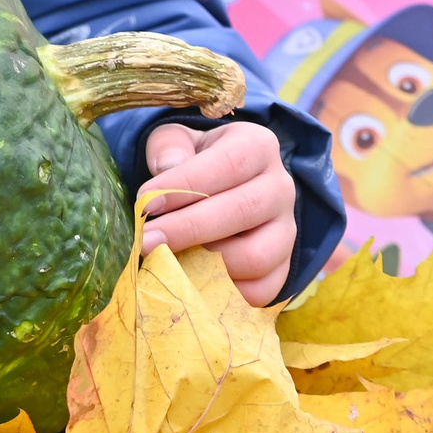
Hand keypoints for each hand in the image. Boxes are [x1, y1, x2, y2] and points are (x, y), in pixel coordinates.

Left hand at [140, 120, 297, 304]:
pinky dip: (224, 292)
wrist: (222, 189)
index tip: (146, 204)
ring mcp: (286, 230)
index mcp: (258, 147)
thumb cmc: (194, 161)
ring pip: (255, 256)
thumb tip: (167, 166)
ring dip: (206, 264)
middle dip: (188, 229)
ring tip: (168, 261)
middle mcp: (280, 187)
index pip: (228, 164)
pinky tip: (190, 282)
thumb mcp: (178, 140)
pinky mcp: (283, 266)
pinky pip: (261, 290)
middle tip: (146, 241)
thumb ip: (169, 146)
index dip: (185, 185)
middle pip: (242, 211)